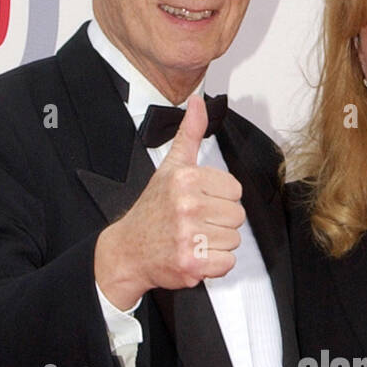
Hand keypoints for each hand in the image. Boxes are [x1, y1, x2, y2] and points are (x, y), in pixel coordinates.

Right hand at [94, 95, 244, 307]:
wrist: (128, 250)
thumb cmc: (153, 209)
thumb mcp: (170, 167)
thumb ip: (189, 134)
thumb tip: (197, 102)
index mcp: (186, 179)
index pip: (235, 190)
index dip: (220, 198)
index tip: (199, 203)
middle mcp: (187, 205)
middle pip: (237, 216)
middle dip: (220, 222)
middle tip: (196, 223)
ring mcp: (189, 236)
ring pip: (234, 240)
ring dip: (218, 243)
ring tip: (194, 238)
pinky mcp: (192, 263)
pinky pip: (227, 263)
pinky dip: (215, 264)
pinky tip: (196, 254)